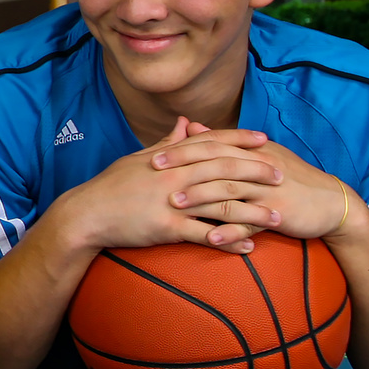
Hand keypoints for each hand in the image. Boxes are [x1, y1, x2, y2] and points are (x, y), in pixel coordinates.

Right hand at [56, 117, 282, 254]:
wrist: (86, 214)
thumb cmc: (110, 186)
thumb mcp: (137, 158)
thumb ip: (166, 142)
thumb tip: (184, 122)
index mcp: (169, 158)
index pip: (211, 142)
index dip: (240, 140)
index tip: (265, 140)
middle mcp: (175, 176)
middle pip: (225, 169)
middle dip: (257, 171)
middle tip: (282, 175)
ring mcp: (172, 202)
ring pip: (222, 203)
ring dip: (253, 211)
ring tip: (278, 216)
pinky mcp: (167, 228)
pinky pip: (205, 235)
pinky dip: (230, 240)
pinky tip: (250, 246)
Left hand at [165, 133, 356, 242]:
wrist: (331, 203)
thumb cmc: (289, 178)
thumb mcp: (259, 156)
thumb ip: (222, 143)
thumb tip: (190, 126)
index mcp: (252, 152)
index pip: (212, 146)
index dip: (182, 150)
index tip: (152, 157)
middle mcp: (258, 168)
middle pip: (217, 164)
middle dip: (184, 169)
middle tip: (154, 175)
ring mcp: (268, 191)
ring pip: (231, 191)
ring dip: (201, 198)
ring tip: (174, 204)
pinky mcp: (278, 214)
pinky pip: (251, 222)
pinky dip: (230, 230)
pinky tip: (209, 237)